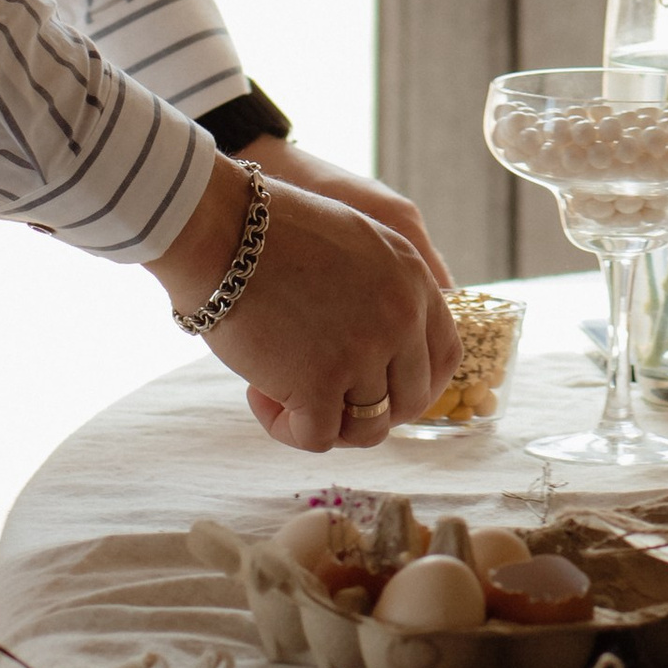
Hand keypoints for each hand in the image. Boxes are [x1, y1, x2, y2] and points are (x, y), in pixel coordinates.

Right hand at [148, 160, 459, 453]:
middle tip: (327, 396)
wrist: (222, 231)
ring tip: (288, 393)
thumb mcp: (356, 240)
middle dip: (371, 408)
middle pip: (411, 399)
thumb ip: (385, 286)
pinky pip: (318, 438)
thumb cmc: (272, 229)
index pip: (444, 354)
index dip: (416, 382)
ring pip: (369, 427)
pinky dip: (286, 428)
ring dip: (329, 421)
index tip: (382, 390)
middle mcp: (400, 317)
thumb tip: (388, 343)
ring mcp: (363, 352)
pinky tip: (259, 395)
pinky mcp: (319, 384)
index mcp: (414, 278)